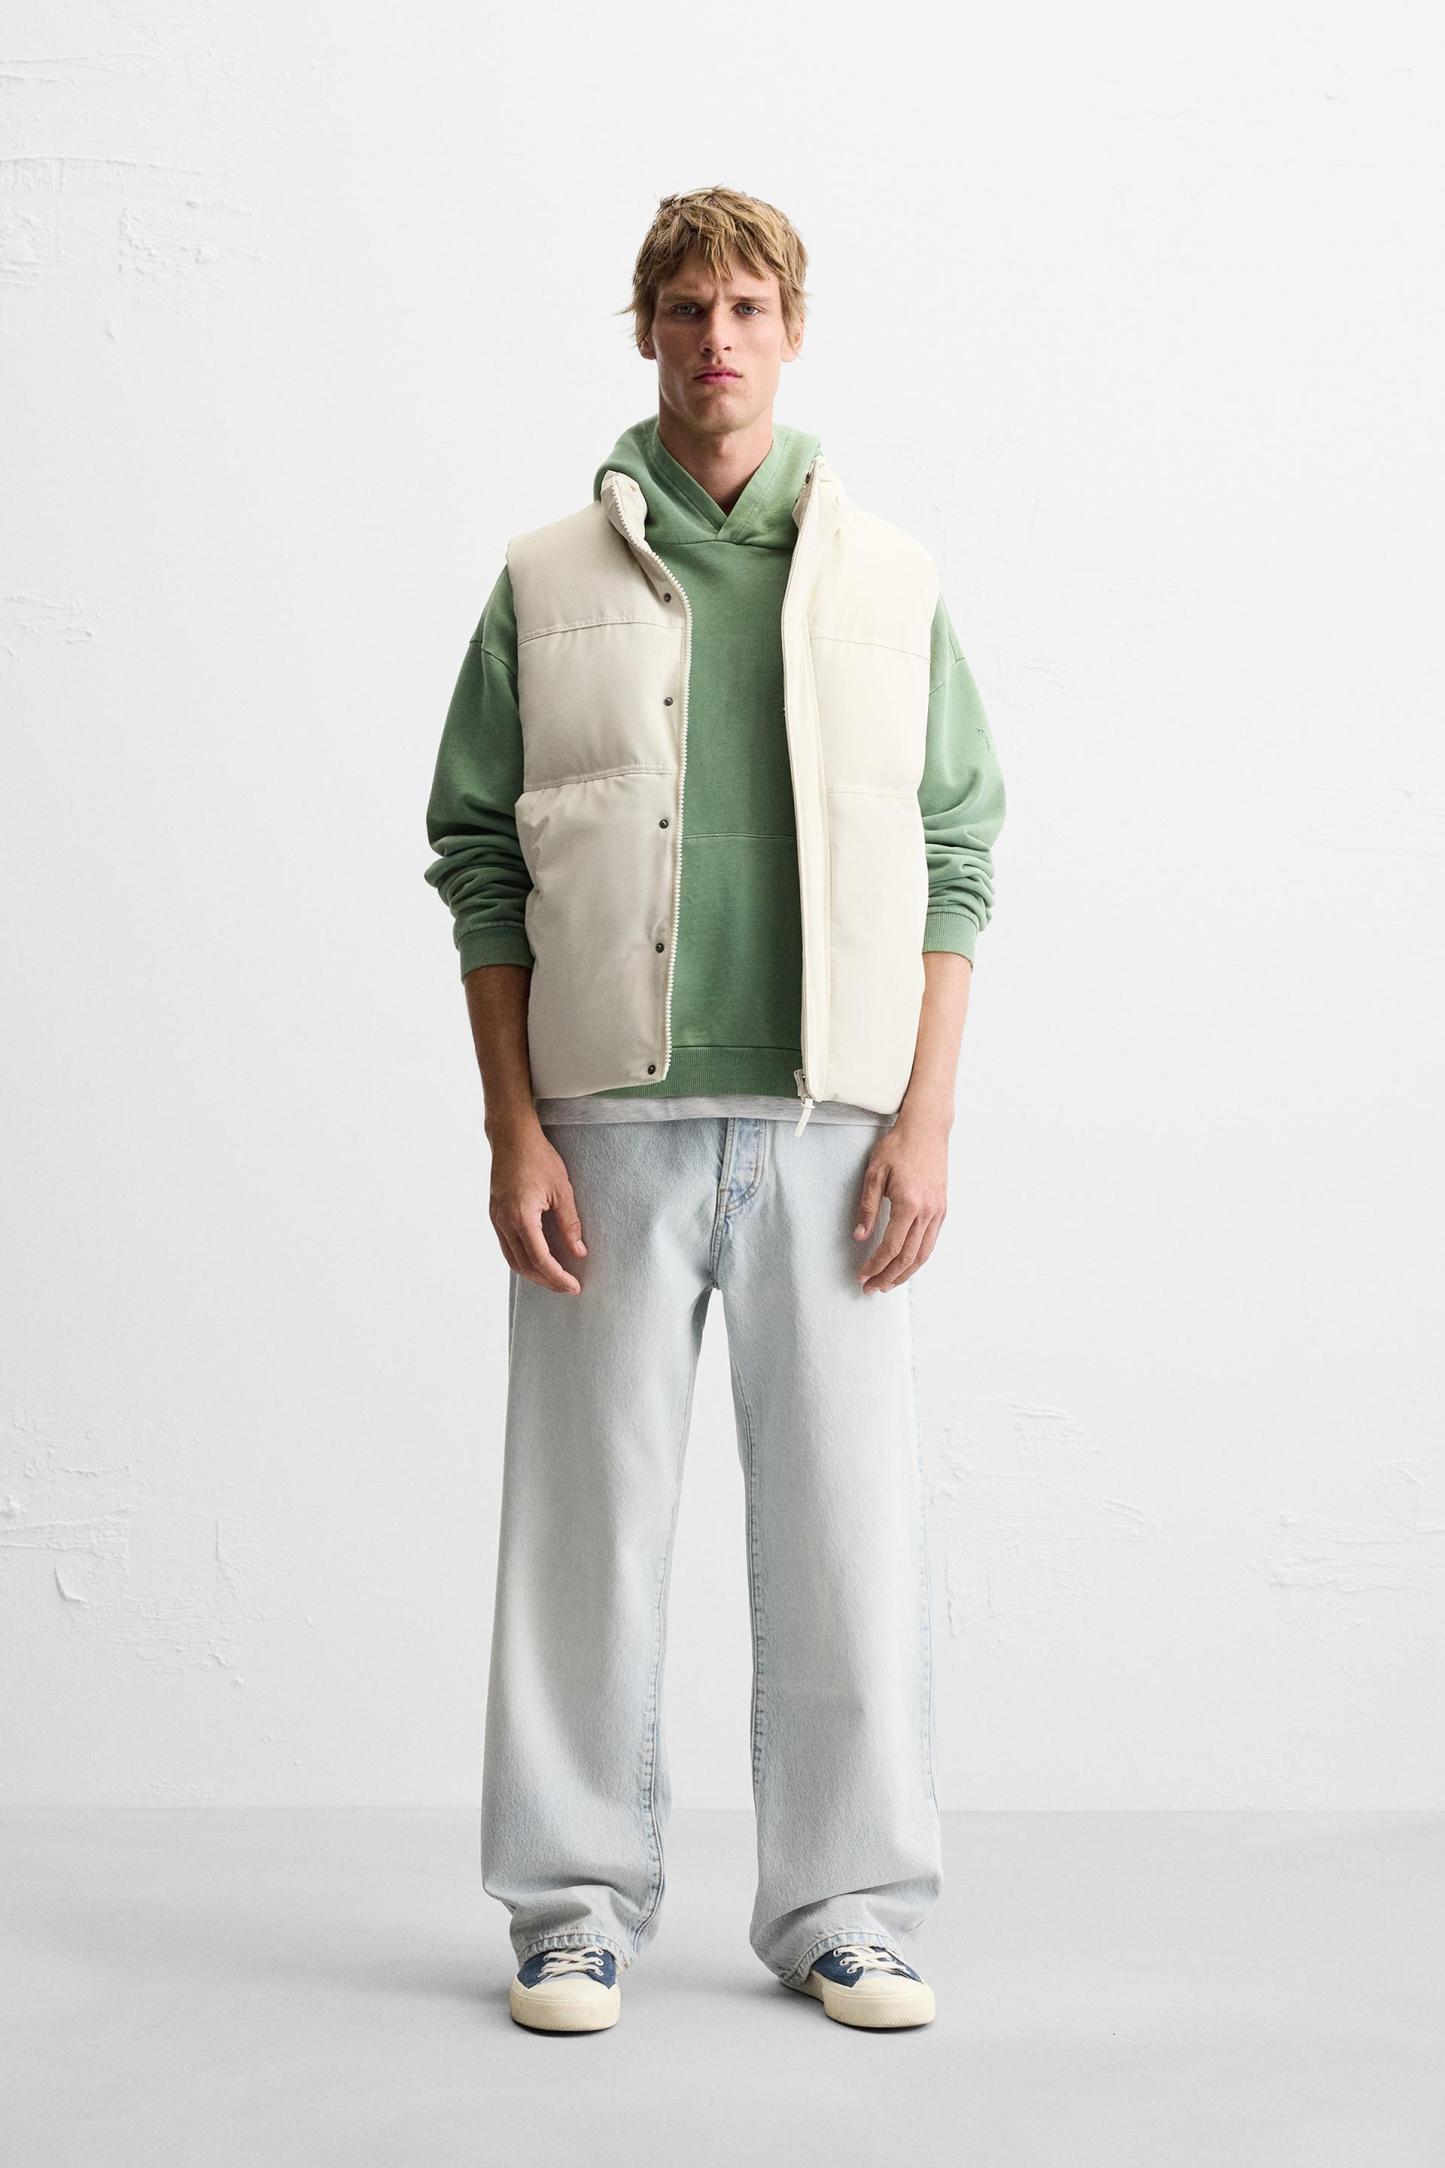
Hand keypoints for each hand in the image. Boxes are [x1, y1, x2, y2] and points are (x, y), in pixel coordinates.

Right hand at [488, 1124, 587, 1293]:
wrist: (511, 1137)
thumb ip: (570, 1224)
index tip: (573, 1287)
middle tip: (567, 1287)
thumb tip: (579, 1252)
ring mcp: (496, 1219)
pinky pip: (506, 1246)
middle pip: (524, 1265)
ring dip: (533, 1273)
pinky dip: (521, 1259)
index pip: (540, 1259)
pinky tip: (537, 1260)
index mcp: (522, 1217)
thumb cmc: (539, 1158)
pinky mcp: (495, 1214)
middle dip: (546, 1280)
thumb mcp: (562, 1190)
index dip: (558, 1276)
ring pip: (512, 1259)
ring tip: (554, 1278)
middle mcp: (504, 1222)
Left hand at [852, 1110, 949, 1291]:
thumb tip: (860, 1237)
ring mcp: (938, 1211)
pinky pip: (930, 1242)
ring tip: (887, 1283)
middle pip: (908, 1257)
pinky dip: (917, 1259)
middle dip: (888, 1276)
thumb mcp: (874, 1173)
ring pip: (923, 1254)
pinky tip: (905, 1264)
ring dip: (905, 1273)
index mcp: (909, 1203)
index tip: (862, 1275)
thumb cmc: (898, 1146)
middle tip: (871, 1288)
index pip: (891, 1246)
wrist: (927, 1129)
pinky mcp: (942, 1209)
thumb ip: (867, 1207)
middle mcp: (927, 1212)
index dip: (876, 1265)